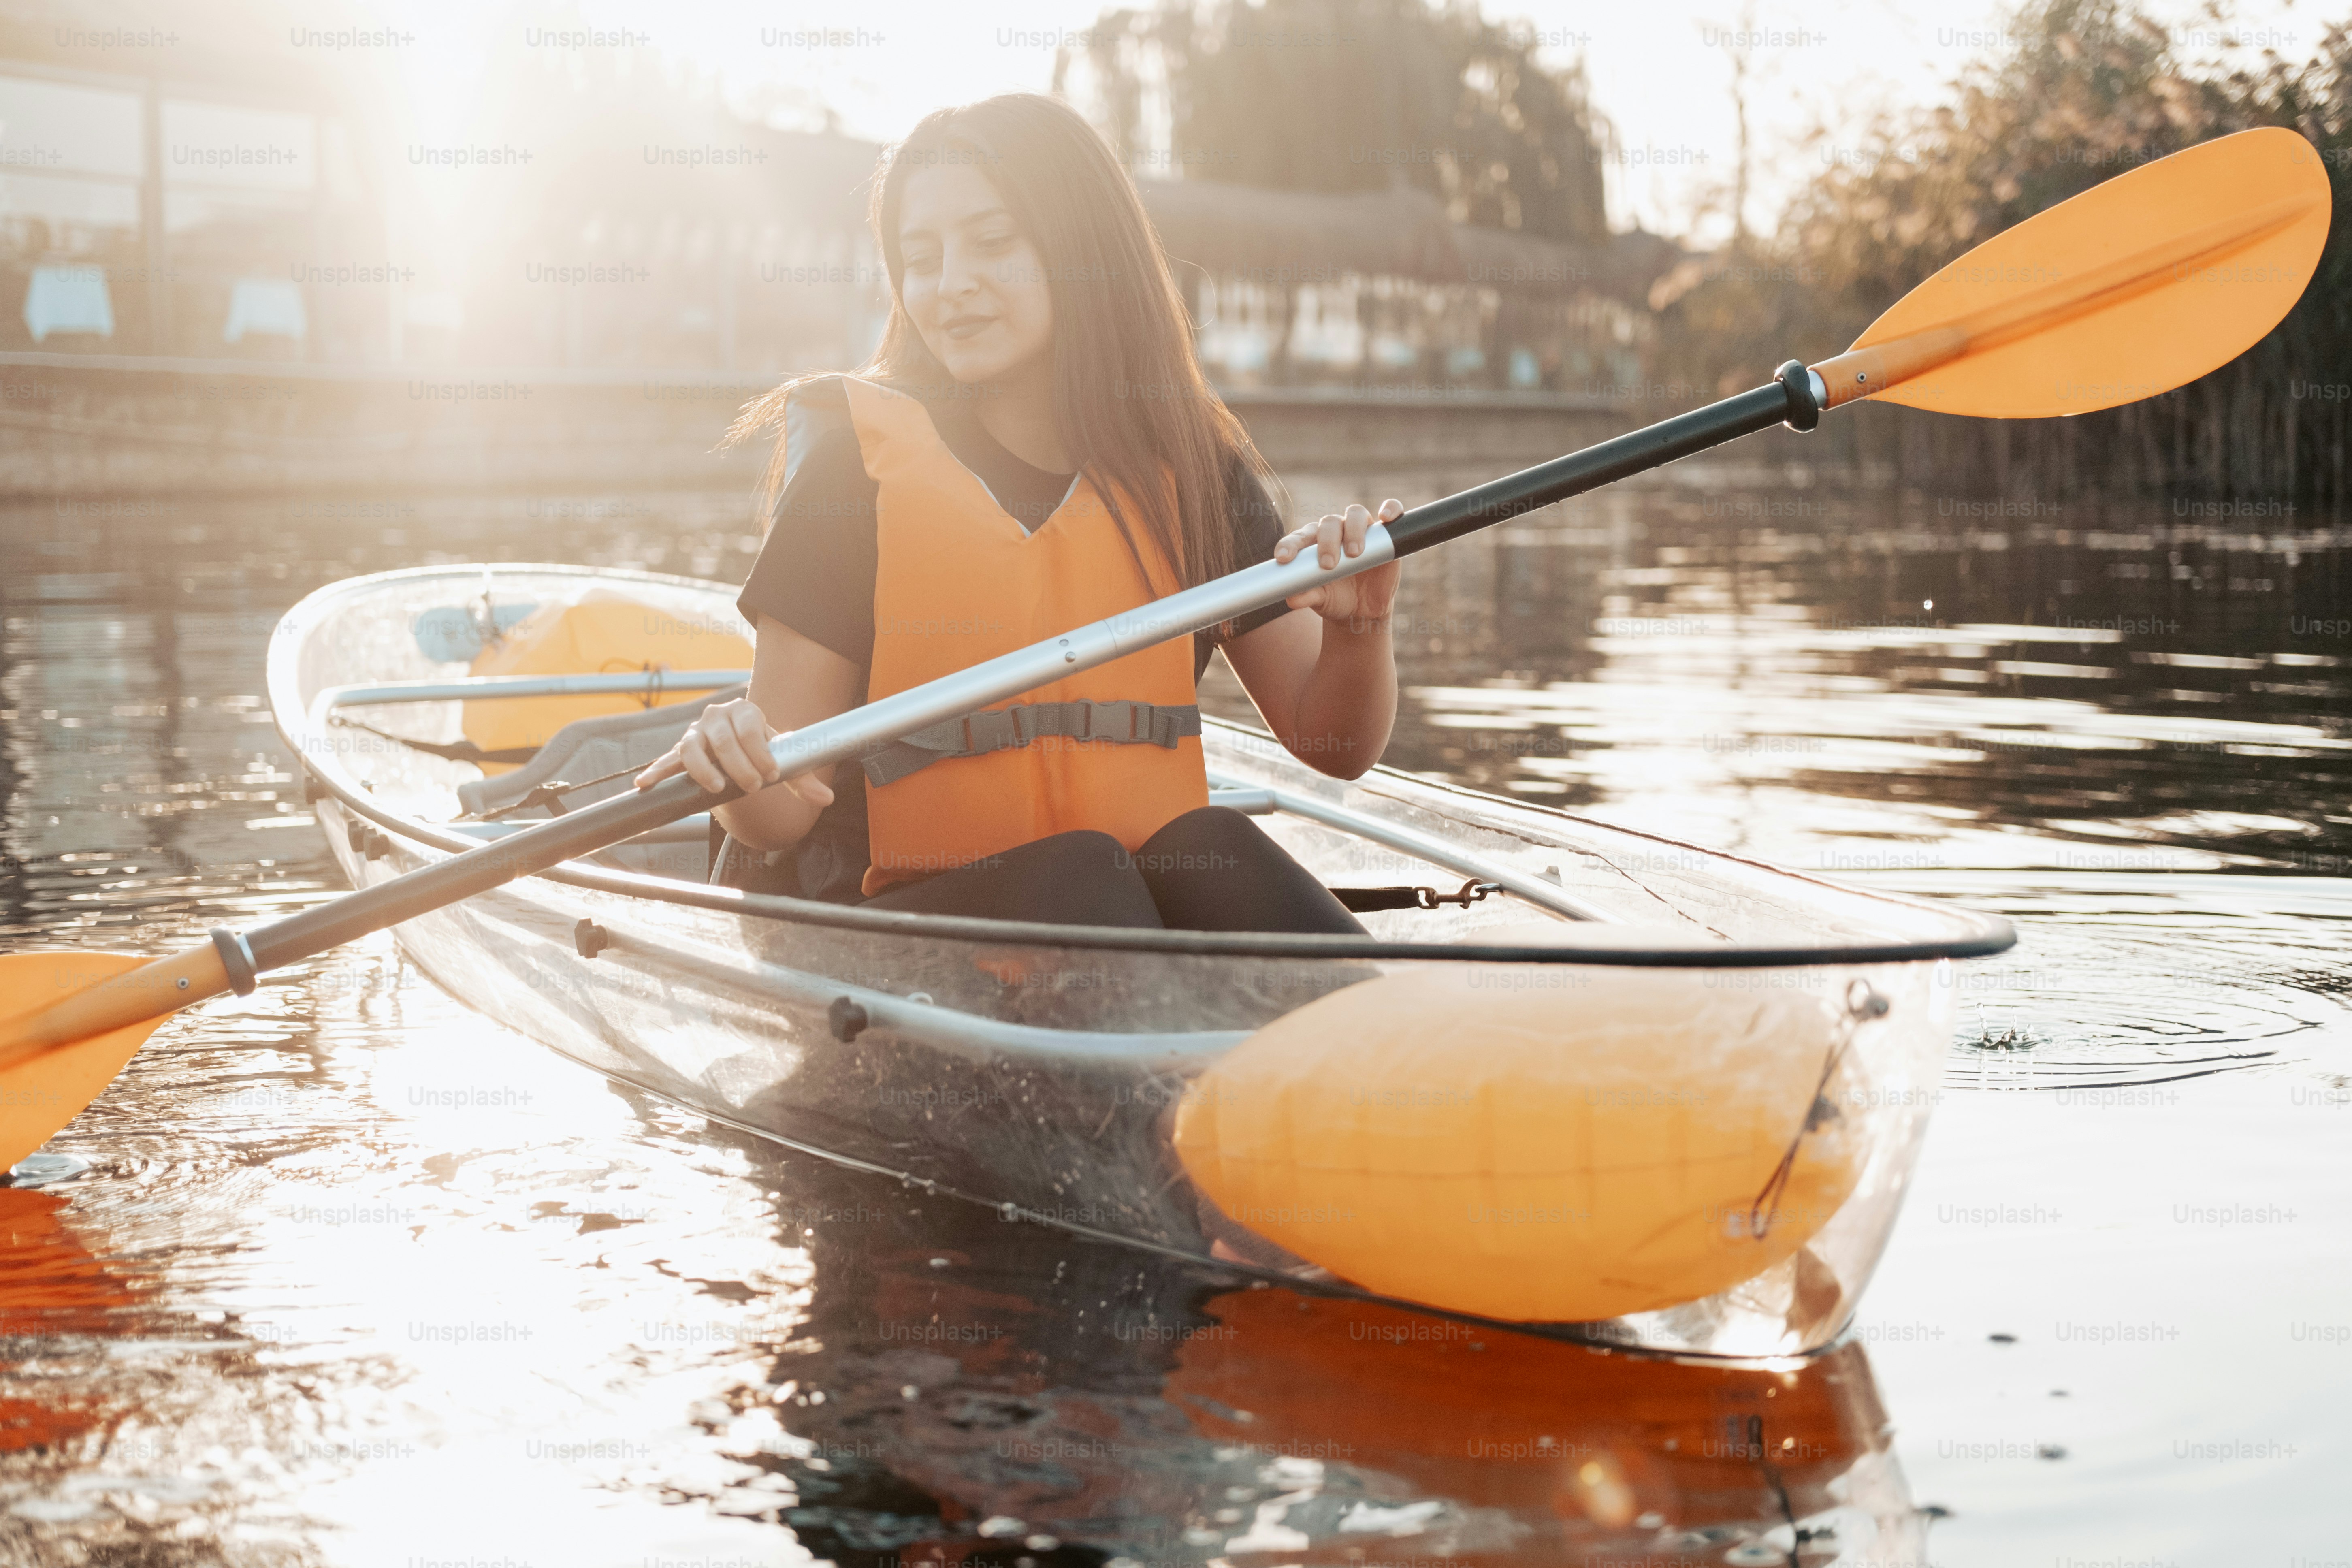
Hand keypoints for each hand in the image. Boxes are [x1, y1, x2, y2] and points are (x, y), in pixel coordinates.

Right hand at [634, 697, 835, 808]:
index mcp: (745, 711)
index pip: (749, 727)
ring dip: (703, 770)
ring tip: (715, 789)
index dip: (760, 752)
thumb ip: (802, 778)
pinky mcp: (679, 752)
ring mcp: (695, 733)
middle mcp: (717, 717)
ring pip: (692, 747)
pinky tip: (646, 783)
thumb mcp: (782, 762)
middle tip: (753, 787)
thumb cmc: (761, 753)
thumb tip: (826, 799)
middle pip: (722, 740)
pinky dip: (656, 771)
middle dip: (738, 766)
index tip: (771, 775)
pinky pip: (666, 760)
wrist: (739, 753)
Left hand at [1274, 499, 1402, 631]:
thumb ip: (1306, 595)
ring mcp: (1360, 530)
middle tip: (1328, 564)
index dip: (1291, 544)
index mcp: (1313, 544)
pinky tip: (1386, 517)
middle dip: (1327, 541)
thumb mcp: (1320, 600)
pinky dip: (1391, 509)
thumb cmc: (1335, 599)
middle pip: (1329, 523)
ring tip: (1354, 553)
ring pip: (1355, 514)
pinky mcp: (1385, 534)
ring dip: (1354, 530)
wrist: (1362, 610)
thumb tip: (1291, 599)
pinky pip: (1390, 511)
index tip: (1284, 557)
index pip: (1300, 537)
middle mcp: (1335, 532)